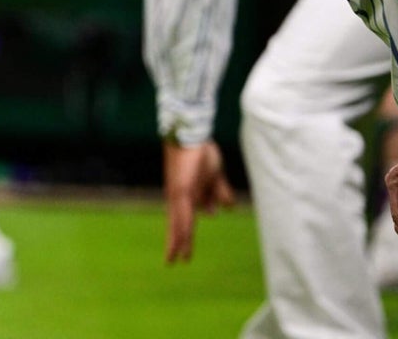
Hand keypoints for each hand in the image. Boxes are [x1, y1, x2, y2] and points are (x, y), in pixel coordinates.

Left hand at [162, 140, 235, 263]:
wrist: (193, 134)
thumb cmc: (200, 152)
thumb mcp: (215, 177)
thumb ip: (219, 192)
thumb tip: (224, 209)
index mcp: (187, 196)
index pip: (184, 221)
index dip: (185, 237)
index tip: (184, 255)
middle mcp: (179, 197)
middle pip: (177, 225)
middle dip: (177, 243)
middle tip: (173, 262)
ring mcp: (178, 193)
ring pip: (178, 222)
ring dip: (178, 240)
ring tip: (176, 258)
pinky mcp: (181, 188)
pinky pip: (182, 211)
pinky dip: (182, 226)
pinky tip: (182, 238)